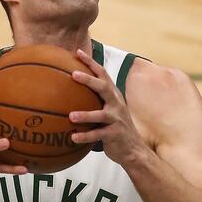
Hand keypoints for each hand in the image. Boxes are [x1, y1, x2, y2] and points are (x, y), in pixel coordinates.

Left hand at [69, 49, 148, 165]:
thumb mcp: (107, 109)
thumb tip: (68, 90)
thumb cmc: (115, 126)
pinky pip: (98, 135)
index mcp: (113, 95)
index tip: (77, 52)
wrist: (133, 148)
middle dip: (89, 80)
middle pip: (103, 87)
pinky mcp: (115, 134)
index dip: (90, 62)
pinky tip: (73, 137)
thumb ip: (94, 99)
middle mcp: (116, 103)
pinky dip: (85, 136)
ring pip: (100, 114)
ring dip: (85, 115)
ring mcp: (116, 119)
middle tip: (73, 74)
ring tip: (71, 116)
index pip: (102, 74)